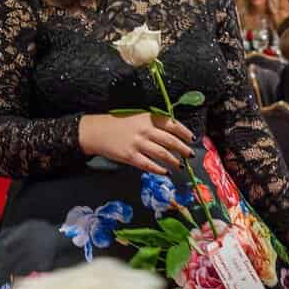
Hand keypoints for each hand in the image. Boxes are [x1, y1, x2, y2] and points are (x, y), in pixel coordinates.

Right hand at [79, 112, 193, 173]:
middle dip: (183, 148)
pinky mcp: (130, 156)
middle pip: (170, 140)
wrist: (97, 131)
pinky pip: (149, 165)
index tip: (192, 138)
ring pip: (162, 154)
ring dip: (174, 160)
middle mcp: (144, 130)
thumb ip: (153, 123)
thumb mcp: (137, 117)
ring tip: (180, 165)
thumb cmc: (118, 124)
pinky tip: (165, 172)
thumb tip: (172, 134)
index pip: (171, 124)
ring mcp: (137, 144)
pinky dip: (159, 169)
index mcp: (148, 118)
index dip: (184, 132)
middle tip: (190, 154)